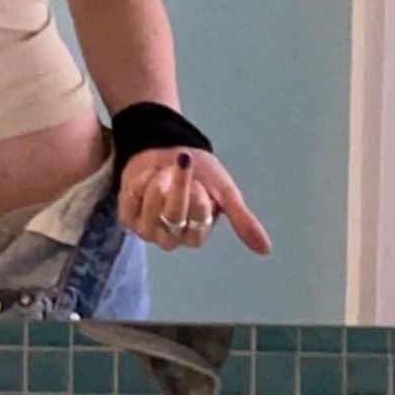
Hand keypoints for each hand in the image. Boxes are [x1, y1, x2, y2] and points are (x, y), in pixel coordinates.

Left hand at [117, 147, 271, 254]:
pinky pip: (133, 200)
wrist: (167, 144)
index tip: (201, 182)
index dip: (197, 199)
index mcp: (197, 234)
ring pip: (153, 209)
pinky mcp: (128, 217)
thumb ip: (242, 220)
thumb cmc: (199, 170)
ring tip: (163, 170)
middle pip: (174, 218)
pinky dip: (141, 180)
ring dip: (160, 180)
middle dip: (179, 186)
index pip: (197, 222)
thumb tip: (266, 250)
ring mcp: (148, 229)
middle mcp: (172, 238)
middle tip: (180, 167)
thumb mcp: (224, 192)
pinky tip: (147, 175)